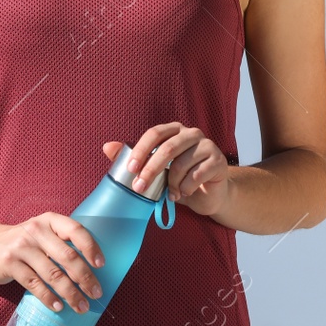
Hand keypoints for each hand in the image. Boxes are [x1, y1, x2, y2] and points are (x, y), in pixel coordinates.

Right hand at [0, 213, 104, 314]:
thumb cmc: (24, 242)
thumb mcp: (42, 232)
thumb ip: (61, 243)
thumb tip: (91, 269)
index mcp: (49, 220)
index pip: (76, 230)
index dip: (91, 247)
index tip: (101, 265)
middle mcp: (36, 231)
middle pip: (67, 257)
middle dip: (85, 278)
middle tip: (95, 293)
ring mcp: (21, 247)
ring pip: (53, 274)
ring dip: (70, 293)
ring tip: (81, 306)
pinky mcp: (9, 264)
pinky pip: (34, 284)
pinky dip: (48, 298)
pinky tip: (58, 306)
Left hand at [103, 122, 232, 217]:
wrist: (210, 193)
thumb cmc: (180, 178)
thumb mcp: (156, 170)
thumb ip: (134, 158)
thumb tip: (107, 147)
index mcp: (175, 130)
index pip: (154, 133)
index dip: (141, 150)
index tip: (130, 169)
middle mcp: (192, 133)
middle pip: (167, 148)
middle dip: (150, 170)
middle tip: (139, 188)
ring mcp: (207, 145)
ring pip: (181, 164)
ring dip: (171, 184)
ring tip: (170, 194)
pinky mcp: (218, 161)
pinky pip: (197, 175)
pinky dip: (185, 188)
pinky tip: (183, 194)